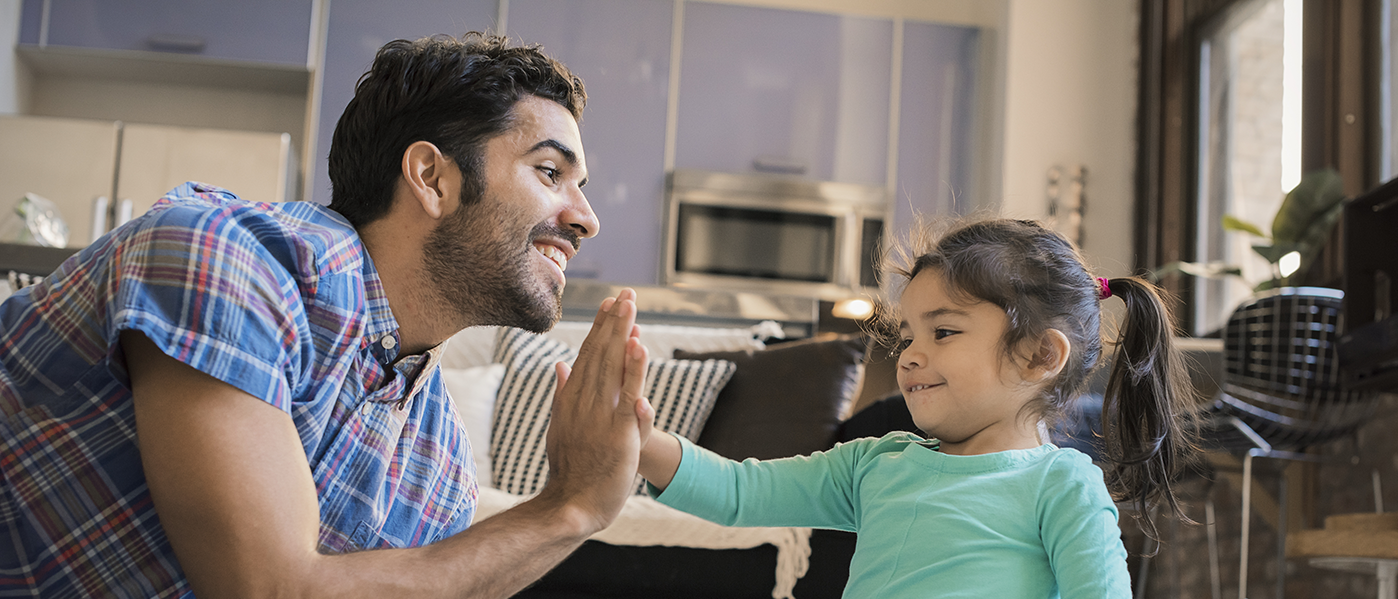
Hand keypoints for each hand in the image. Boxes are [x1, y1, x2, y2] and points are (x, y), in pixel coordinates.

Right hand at [538, 289, 652, 532]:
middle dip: (614, 322)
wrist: (571, 505)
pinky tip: (639, 347)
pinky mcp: (618, 433)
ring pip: (613, 368)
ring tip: (630, 307)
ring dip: (622, 335)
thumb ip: (562, 393)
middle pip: (601, 354)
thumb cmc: (570, 469)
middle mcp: (583, 402)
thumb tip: (560, 363)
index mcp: (571, 399)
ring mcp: (599, 416)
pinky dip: (634, 371)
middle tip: (625, 294)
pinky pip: (628, 396)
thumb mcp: (561, 425)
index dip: (600, 328)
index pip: (588, 355)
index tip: (609, 303)